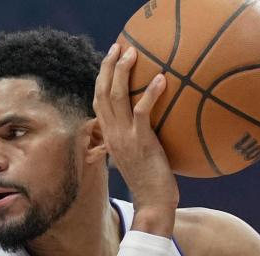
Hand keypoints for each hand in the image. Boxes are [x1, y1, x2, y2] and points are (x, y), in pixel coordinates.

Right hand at [94, 43, 178, 235]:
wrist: (152, 203)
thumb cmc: (151, 182)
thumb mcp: (138, 156)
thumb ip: (137, 138)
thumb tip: (151, 124)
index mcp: (109, 136)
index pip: (98, 102)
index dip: (101, 79)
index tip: (109, 60)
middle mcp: (112, 134)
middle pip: (102, 93)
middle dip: (108, 67)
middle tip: (118, 47)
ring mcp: (125, 138)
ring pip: (117, 98)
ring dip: (123, 72)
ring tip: (132, 53)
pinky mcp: (141, 142)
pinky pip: (143, 112)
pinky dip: (151, 94)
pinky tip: (161, 79)